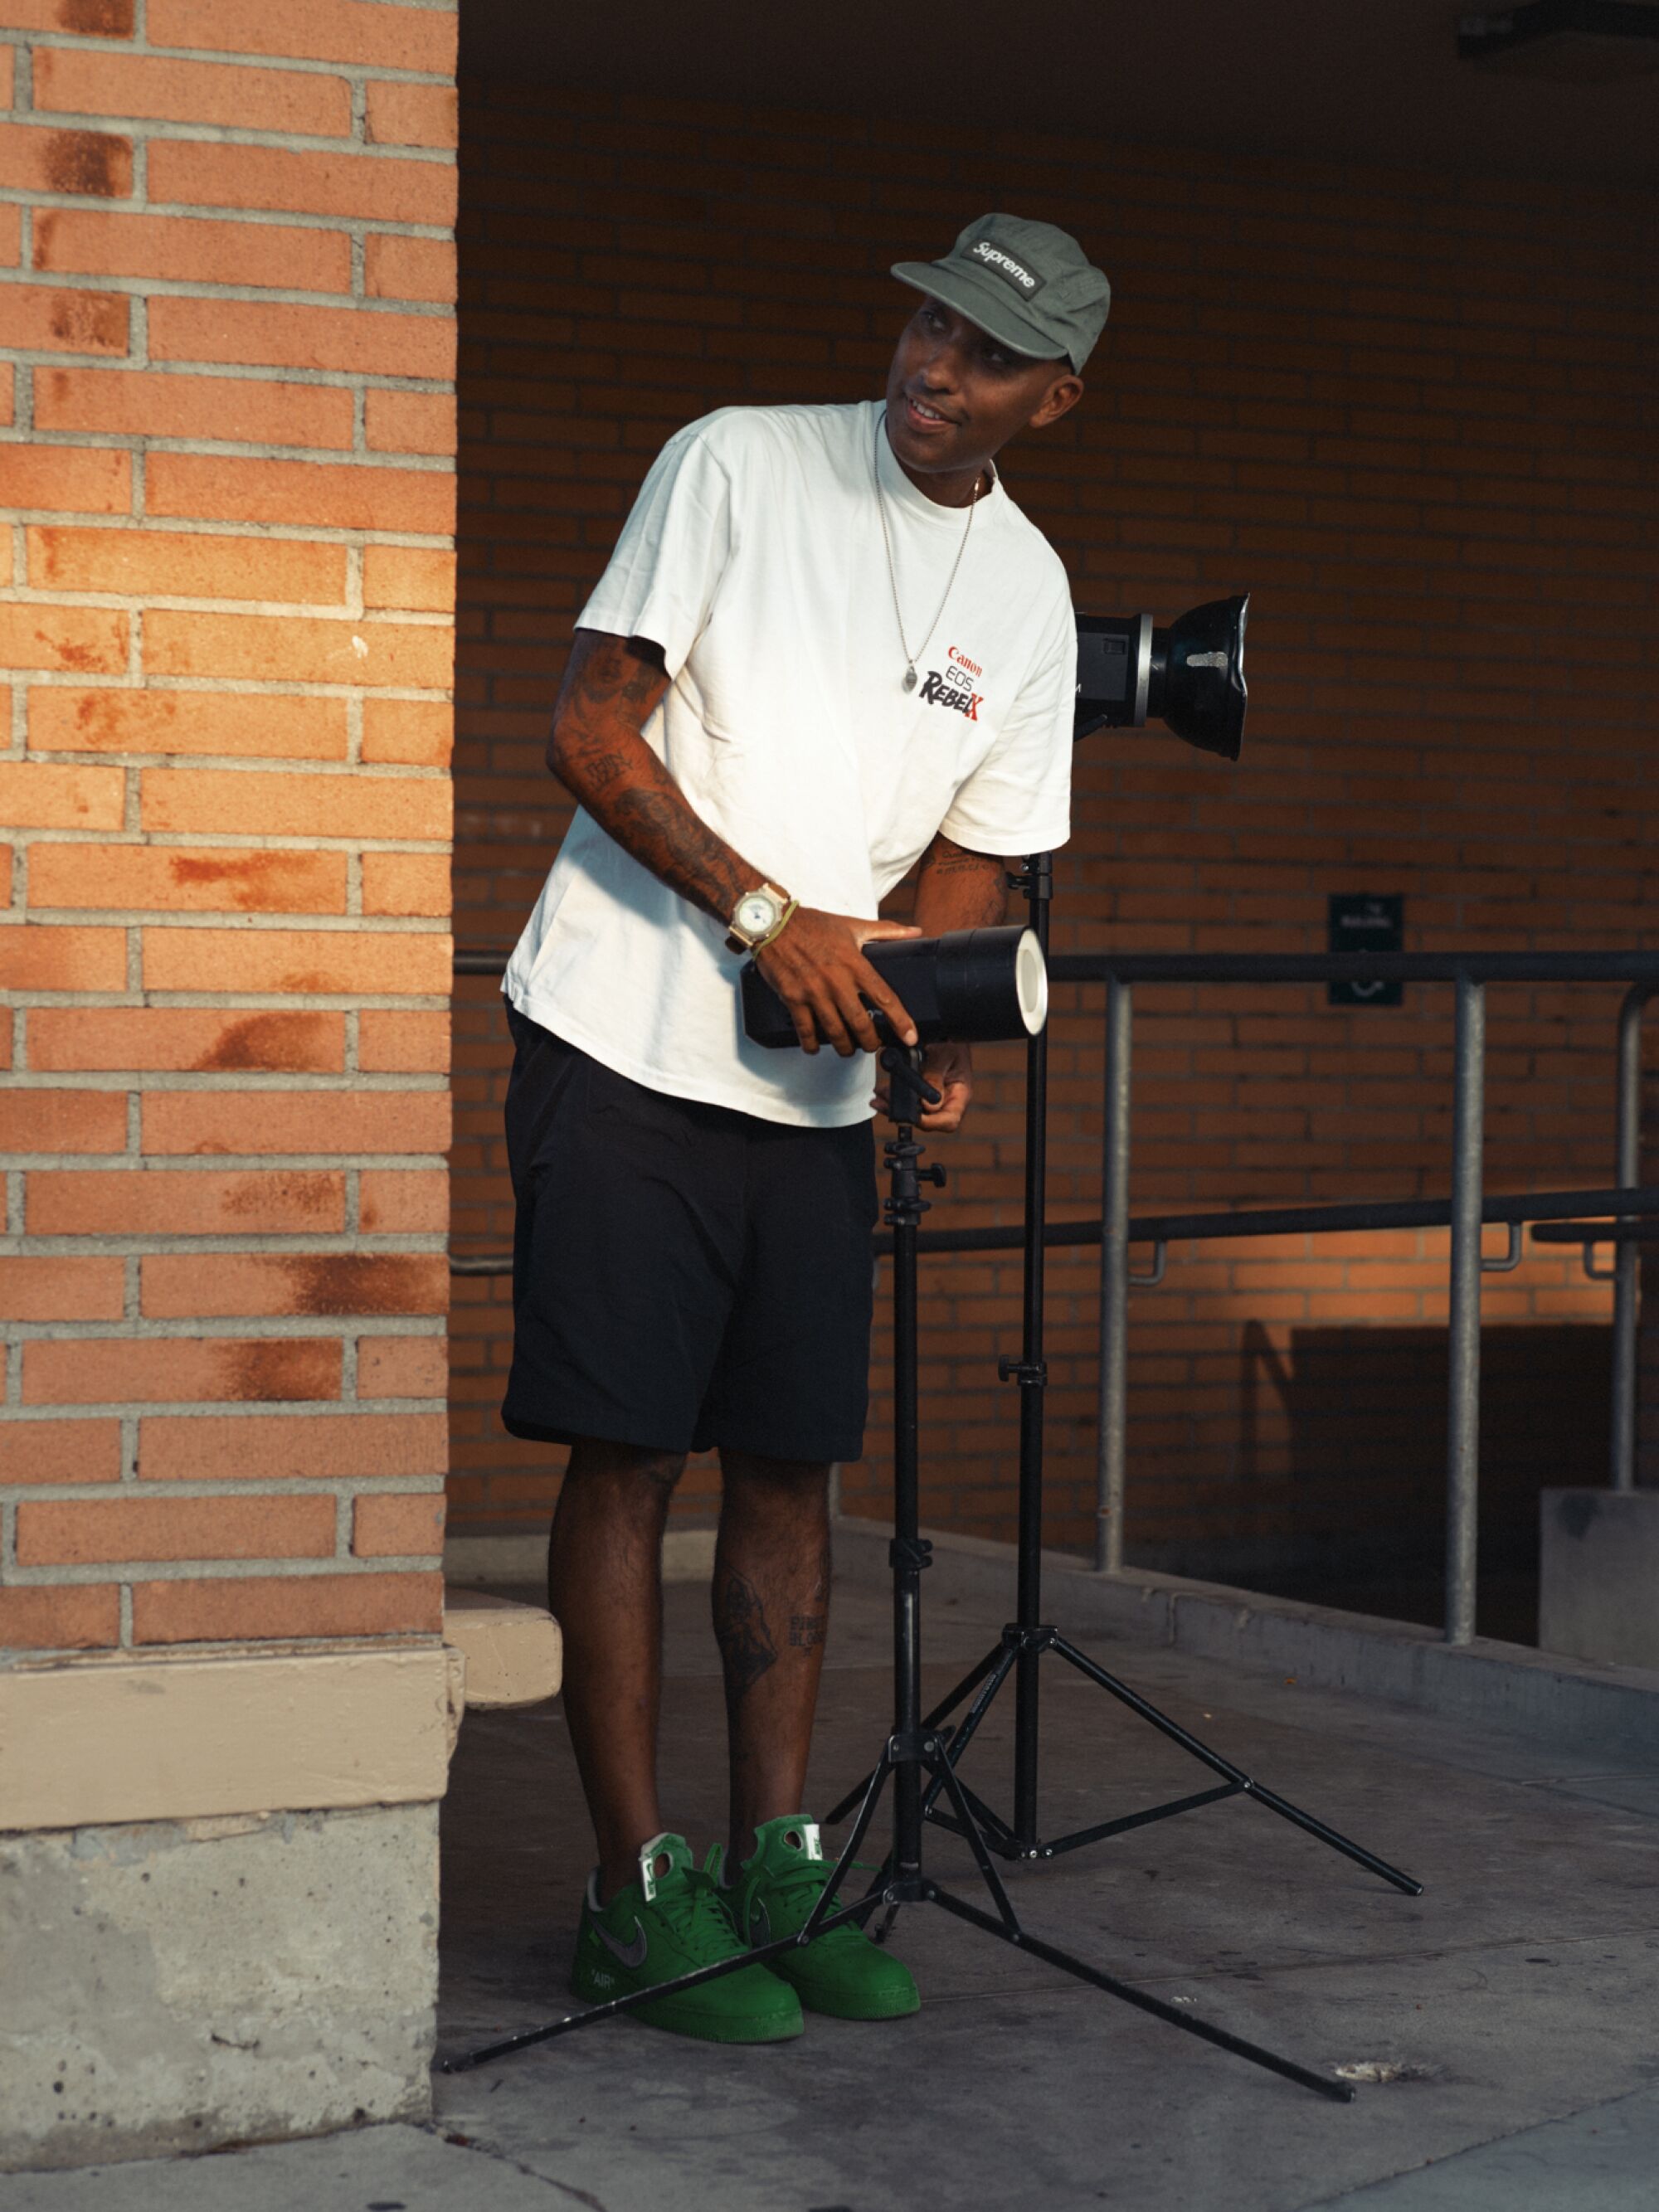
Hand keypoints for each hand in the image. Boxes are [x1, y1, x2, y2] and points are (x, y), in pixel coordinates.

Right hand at [753, 908, 920, 1056]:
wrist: (773, 923)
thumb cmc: (812, 924)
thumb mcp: (852, 925)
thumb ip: (886, 931)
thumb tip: (914, 932)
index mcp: (855, 964)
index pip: (885, 998)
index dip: (900, 1021)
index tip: (909, 1036)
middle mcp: (836, 981)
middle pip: (861, 1023)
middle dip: (870, 1042)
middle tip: (872, 1045)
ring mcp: (814, 992)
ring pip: (835, 1032)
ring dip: (845, 1047)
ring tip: (848, 1049)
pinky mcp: (793, 998)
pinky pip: (805, 1029)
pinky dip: (811, 1044)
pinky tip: (815, 1047)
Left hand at [873, 1040, 972, 1131]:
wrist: (946, 1032)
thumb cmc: (951, 1042)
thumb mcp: (944, 1054)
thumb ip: (935, 1077)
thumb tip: (927, 1104)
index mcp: (960, 1094)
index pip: (949, 1121)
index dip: (931, 1123)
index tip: (913, 1116)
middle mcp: (947, 1100)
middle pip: (928, 1120)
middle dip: (904, 1114)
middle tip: (884, 1102)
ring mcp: (933, 1097)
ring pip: (914, 1112)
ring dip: (894, 1106)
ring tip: (879, 1097)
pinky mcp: (921, 1092)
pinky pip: (908, 1100)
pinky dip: (893, 1097)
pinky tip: (882, 1092)